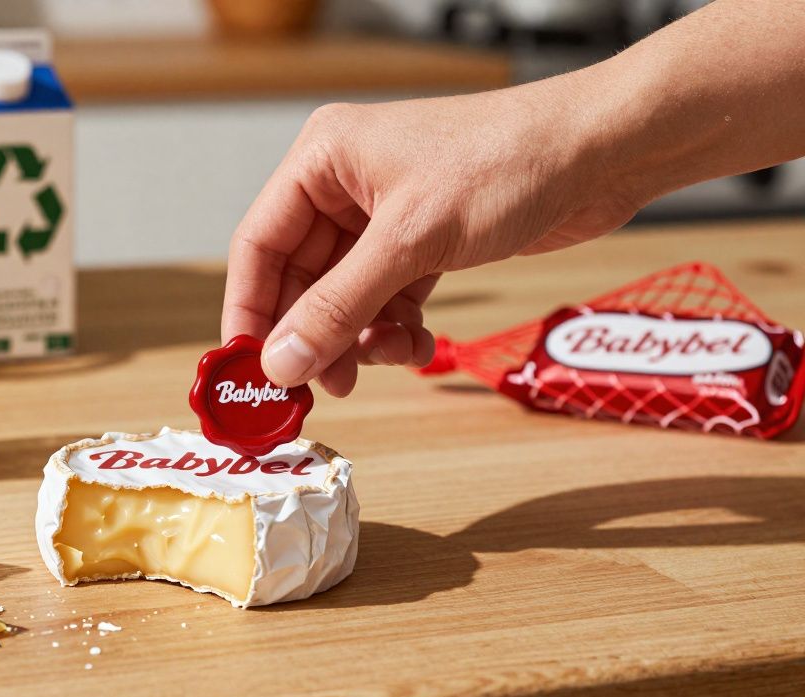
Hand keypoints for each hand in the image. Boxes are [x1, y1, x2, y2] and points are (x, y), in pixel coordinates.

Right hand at [222, 77, 644, 396]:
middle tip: (321, 387)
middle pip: (301, 278)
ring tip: (386, 363)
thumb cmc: (507, 162)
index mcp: (323, 160)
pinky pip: (387, 298)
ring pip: (346, 295)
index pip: (258, 245)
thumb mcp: (410, 241)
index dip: (251, 312)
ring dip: (360, 338)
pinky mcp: (424, 240)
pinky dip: (396, 329)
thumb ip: (339, 307)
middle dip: (314, 335)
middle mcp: (346, 184)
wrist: (602, 152)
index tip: (250, 371)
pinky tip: (419, 345)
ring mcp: (386, 214)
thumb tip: (281, 364)